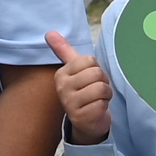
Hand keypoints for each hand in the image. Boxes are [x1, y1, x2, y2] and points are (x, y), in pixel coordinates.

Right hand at [46, 30, 110, 144]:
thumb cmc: (84, 93)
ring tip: (97, 100)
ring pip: (101, 89)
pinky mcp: (80, 117)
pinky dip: (104, 107)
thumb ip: (63, 51)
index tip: (90, 80)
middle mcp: (62, 88)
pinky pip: (102, 104)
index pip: (89, 60)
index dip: (96, 70)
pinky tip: (96, 111)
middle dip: (103, 83)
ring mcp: (70, 103)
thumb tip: (50, 32)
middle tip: (95, 92)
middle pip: (97, 74)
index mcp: (61, 74)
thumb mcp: (75, 71)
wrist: (86, 122)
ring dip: (105, 95)